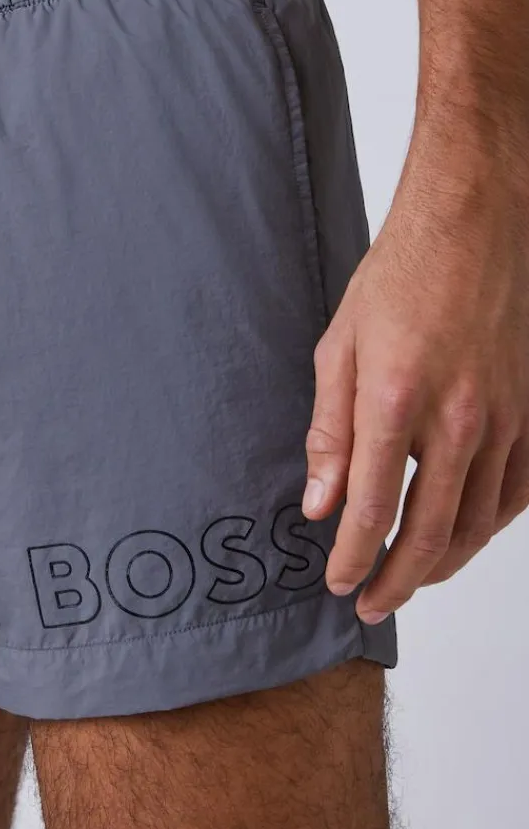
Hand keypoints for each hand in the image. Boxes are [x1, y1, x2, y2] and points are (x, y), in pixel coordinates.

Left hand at [302, 122, 528, 622]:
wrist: (473, 224)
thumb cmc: (400, 277)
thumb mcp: (339, 349)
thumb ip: (329, 431)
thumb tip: (318, 502)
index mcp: (397, 402)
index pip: (371, 511)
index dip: (353, 559)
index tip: (338, 583)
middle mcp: (459, 421)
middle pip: (430, 535)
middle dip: (396, 582)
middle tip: (371, 604)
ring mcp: (506, 420)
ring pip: (480, 525)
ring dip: (444, 564)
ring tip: (411, 578)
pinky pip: (518, 493)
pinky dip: (491, 526)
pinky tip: (466, 534)